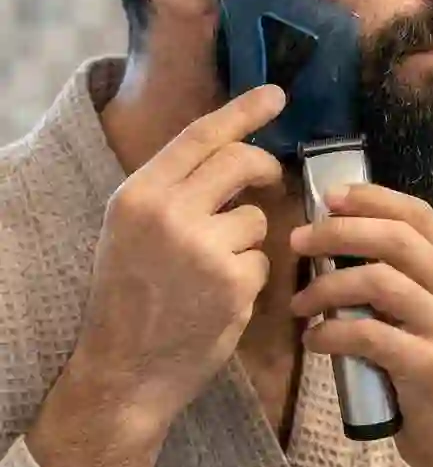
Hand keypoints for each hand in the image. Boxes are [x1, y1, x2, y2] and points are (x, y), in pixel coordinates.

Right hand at [73, 85, 285, 431]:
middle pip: (241, 162)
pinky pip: (262, 260)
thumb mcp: (131, 230)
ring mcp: (204, 248)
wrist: (123, 370)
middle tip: (269, 179)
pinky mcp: (233, 282)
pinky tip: (221, 299)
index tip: (275, 95)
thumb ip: (174, 190)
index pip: (200, 137)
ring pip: (256, 218)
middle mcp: (169, 214)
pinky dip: (250, 275)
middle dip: (264, 168)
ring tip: (212, 271)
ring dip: (247, 239)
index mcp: (138, 195)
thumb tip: (232, 152)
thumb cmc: (129, 296)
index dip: (242, 112)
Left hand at [290, 185, 432, 466]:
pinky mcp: (430, 365)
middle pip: (395, 238)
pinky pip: (368, 335)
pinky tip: (314, 339)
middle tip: (299, 240)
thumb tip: (339, 238)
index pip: (419, 214)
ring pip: (378, 281)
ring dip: (327, 286)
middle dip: (339, 232)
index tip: (329, 198)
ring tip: (299, 302)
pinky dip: (332, 332)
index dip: (372, 198)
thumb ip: (404, 275)